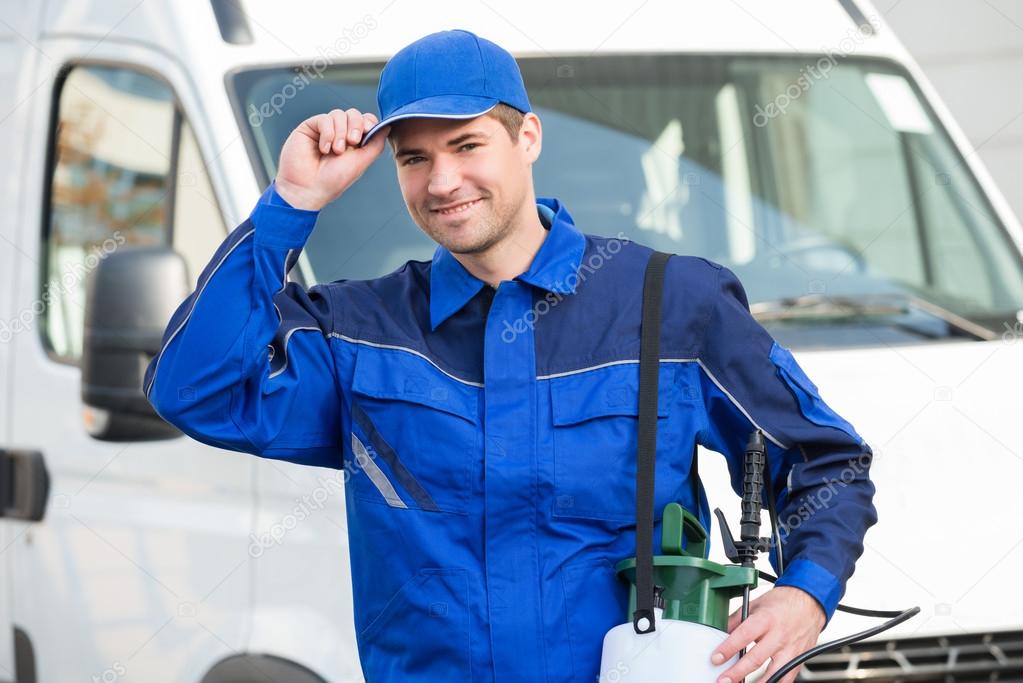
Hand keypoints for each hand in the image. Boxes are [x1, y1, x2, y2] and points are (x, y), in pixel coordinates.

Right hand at [275, 108, 390, 210]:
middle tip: (353, 142)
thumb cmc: (332, 181)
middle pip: (353, 114)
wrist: (307, 189)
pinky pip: (324, 119)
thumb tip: (387, 126)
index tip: (369, 130)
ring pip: (339, 114)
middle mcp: (339, 134)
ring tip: (336, 151)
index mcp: (353, 142)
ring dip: (340, 132)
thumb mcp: (360, 162)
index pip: (365, 121)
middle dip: (356, 125)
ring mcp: (324, 130)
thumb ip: (375, 144)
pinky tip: (324, 148)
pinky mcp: (309, 128)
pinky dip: (327, 133)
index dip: (369, 122)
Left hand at [710, 586, 825, 682]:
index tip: (716, 658)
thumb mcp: (756, 604)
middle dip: (737, 672)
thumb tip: (721, 632)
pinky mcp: (798, 660)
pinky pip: (787, 679)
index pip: (744, 635)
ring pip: (773, 673)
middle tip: (723, 679)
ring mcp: (791, 650)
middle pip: (756, 658)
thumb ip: (737, 619)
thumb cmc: (782, 602)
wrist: (810, 602)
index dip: (729, 648)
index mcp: (767, 619)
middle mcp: (779, 635)